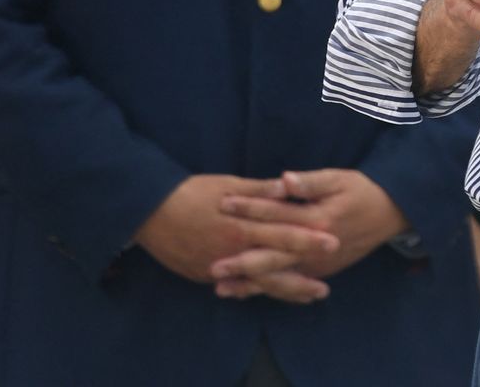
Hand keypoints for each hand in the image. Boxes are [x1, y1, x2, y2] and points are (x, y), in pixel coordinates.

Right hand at [133, 174, 337, 291]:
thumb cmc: (190, 192)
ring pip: (256, 283)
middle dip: (300, 277)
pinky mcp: (204, 275)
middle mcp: (231, 251)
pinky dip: (256, 290)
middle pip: (272, 267)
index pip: (281, 234)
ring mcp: (217, 267)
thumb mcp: (227, 184)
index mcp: (240, 225)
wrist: (147, 212)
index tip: (332, 242)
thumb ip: (259, 190)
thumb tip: (288, 187)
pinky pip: (236, 285)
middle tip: (326, 288)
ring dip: (284, 290)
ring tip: (309, 295)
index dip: (307, 239)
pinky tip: (274, 293)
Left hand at [210, 169, 406, 299]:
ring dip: (250, 284)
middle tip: (211, 266)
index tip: (223, 204)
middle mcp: (316, 247)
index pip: (276, 213)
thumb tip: (284, 178)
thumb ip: (311, 182)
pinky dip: (268, 291)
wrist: (391, 213)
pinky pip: (291, 285)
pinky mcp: (322, 272)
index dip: (249, 208)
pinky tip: (248, 293)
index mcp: (318, 220)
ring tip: (221, 288)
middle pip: (273, 255)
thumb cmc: (362, 191)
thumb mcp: (339, 179)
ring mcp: (318, 264)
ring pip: (279, 277)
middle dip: (241, 262)